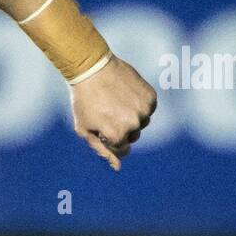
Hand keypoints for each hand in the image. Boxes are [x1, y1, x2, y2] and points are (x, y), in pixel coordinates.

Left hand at [70, 56, 156, 170]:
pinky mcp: (151, 96)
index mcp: (117, 135)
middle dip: (121, 128)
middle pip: (133, 136)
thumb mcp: (85, 130)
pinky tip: (125, 94)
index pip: (122, 149)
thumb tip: (117, 167)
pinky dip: (139, 104)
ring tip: (115, 101)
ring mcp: (144, 110)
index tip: (102, 125)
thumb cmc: (84, 101)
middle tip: (107, 110)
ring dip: (131, 116)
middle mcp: (134, 124)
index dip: (110, 138)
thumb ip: (102, 150)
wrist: (92, 69)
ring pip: (142, 122)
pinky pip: (148, 108)